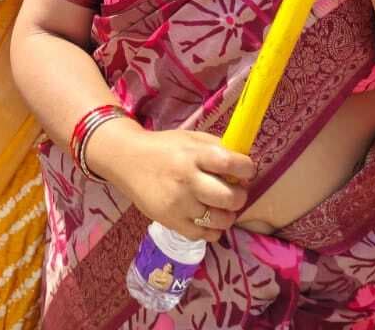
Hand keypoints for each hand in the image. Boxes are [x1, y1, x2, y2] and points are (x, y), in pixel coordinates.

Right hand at [92, 123, 253, 243]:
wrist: (127, 161)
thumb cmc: (164, 148)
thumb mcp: (191, 138)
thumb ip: (217, 148)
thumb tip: (244, 164)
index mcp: (193, 155)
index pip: (230, 163)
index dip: (247, 169)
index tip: (247, 170)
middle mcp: (187, 180)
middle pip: (229, 197)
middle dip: (240, 196)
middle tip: (236, 191)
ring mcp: (178, 204)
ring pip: (220, 220)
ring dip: (228, 215)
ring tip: (222, 206)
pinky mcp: (171, 222)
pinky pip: (204, 235)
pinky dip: (213, 230)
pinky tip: (209, 218)